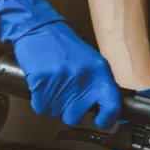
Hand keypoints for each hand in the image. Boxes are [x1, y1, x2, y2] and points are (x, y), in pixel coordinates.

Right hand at [0, 0, 121, 127]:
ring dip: (54, 105)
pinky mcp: (41, 84)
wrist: (38, 28)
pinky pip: (40, 107)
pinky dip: (40, 101)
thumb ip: (98, 82)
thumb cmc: (63, 43)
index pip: (111, 105)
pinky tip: (43, 86)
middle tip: (67, 99)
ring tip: (53, 86)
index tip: (100, 121)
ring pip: (56, 113)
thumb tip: (104, 106)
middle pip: (76, 116)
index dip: (106, 119)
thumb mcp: (90, 60)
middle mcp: (82, 79)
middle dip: (70, 112)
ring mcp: (60, 82)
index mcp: (99, 72)